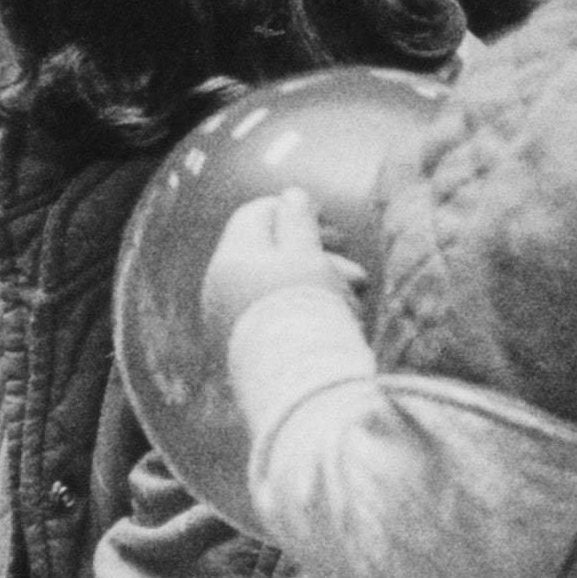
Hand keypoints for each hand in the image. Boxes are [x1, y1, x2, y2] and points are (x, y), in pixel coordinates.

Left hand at [200, 188, 356, 335]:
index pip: (256, 215)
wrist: (297, 382)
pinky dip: (304, 311)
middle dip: (317, 257)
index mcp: (231, 258)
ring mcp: (228, 321)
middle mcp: (220, 288)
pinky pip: (273, 316)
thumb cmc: (305, 309)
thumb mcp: (307, 256)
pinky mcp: (242, 348)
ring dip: (318, 287)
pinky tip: (337, 321)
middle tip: (355, 272)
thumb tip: (291, 194)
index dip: (295, 211)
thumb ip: (299, 222)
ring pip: (275, 288)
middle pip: (268, 254)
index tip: (333, 227)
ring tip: (356, 300)